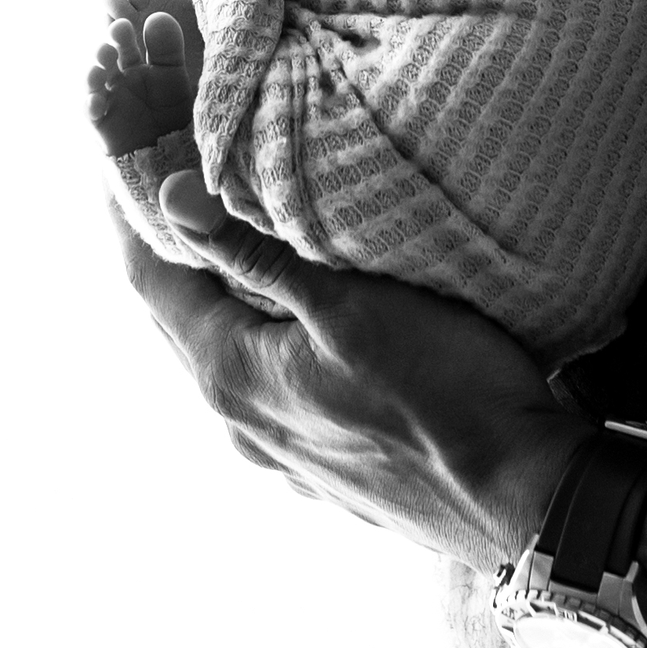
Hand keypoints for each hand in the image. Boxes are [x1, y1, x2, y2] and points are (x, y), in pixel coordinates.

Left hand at [116, 173, 588, 567]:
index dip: (132, 210)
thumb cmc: (444, 392)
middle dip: (174, 244)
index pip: (150, 279)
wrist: (520, 499)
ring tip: (237, 227)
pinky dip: (264, 330)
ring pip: (229, 350)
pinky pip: (270, 381)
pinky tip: (299, 311)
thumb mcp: (350, 303)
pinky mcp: (328, 463)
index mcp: (232, 375)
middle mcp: (242, 421)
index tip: (126, 148)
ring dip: (221, 290)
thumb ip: (257, 251)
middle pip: (182, 316)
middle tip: (177, 168)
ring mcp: (284, 452)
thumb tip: (171, 196)